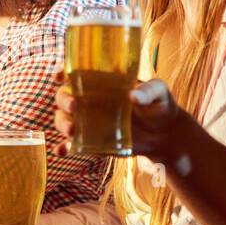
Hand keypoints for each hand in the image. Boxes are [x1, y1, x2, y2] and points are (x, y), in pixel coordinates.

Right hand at [51, 71, 186, 159]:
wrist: (165, 135)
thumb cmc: (160, 105)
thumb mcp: (159, 92)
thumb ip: (148, 90)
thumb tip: (133, 95)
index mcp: (100, 83)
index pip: (75, 74)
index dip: (62, 74)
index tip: (60, 76)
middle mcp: (89, 101)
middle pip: (63, 97)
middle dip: (63, 100)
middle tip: (74, 106)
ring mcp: (88, 122)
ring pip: (63, 119)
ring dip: (62, 123)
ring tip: (72, 130)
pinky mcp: (91, 141)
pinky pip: (71, 145)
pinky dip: (64, 148)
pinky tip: (63, 151)